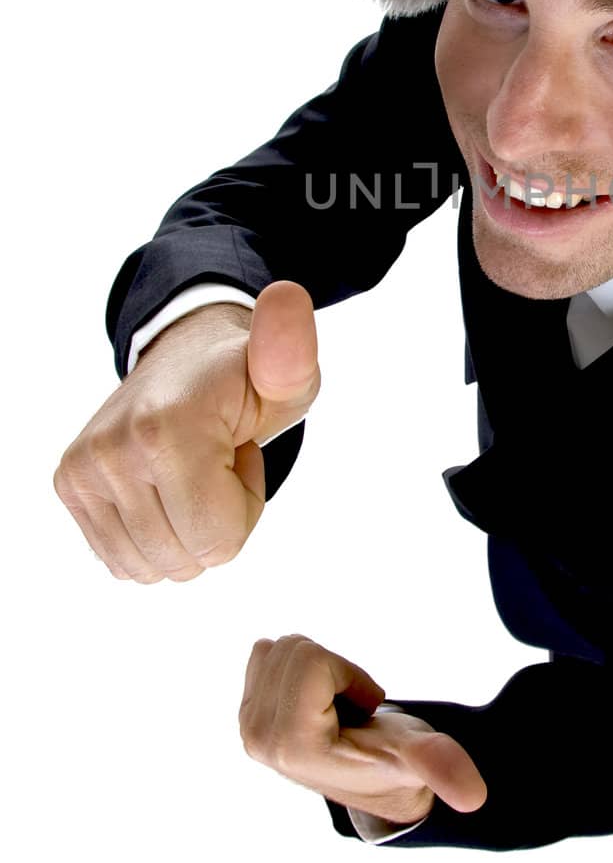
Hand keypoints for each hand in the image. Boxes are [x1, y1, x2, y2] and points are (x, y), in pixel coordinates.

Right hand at [53, 281, 320, 582]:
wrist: (188, 354)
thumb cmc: (248, 377)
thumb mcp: (286, 371)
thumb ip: (292, 349)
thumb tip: (288, 295)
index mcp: (167, 427)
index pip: (219, 540)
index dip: (246, 507)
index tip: (240, 453)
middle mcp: (113, 449)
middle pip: (187, 559)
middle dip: (218, 522)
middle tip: (218, 461)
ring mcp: (84, 468)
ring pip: (153, 567)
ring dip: (186, 531)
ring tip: (194, 470)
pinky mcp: (70, 483)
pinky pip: (124, 559)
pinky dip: (155, 537)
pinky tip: (166, 485)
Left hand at [238, 634, 487, 823]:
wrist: (369, 776)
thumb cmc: (396, 759)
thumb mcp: (418, 757)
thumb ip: (440, 766)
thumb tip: (475, 798)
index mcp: (293, 745)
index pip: (309, 660)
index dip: (348, 674)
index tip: (363, 709)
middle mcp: (258, 740)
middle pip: (293, 648)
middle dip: (331, 666)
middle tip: (348, 706)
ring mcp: (247, 727)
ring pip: (281, 647)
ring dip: (316, 666)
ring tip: (333, 705)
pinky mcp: (245, 714)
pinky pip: (267, 652)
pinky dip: (295, 666)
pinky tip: (313, 700)